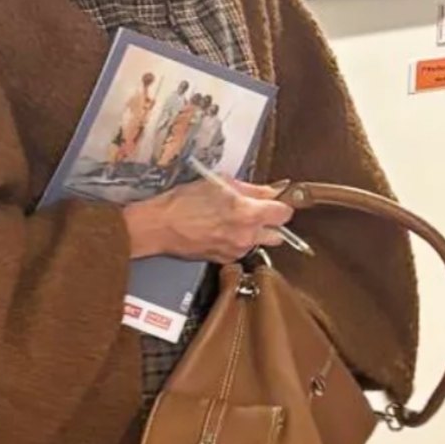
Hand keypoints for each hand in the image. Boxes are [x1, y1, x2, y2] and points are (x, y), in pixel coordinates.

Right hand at [123, 177, 295, 263]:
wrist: (159, 226)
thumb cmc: (184, 201)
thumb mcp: (220, 183)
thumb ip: (252, 189)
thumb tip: (273, 190)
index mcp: (248, 213)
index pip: (285, 213)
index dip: (282, 205)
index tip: (277, 201)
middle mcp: (247, 236)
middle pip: (279, 235)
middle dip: (272, 223)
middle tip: (258, 212)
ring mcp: (237, 250)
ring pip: (259, 243)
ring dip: (254, 233)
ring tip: (233, 221)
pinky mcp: (225, 260)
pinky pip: (242, 250)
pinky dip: (238, 241)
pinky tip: (221, 230)